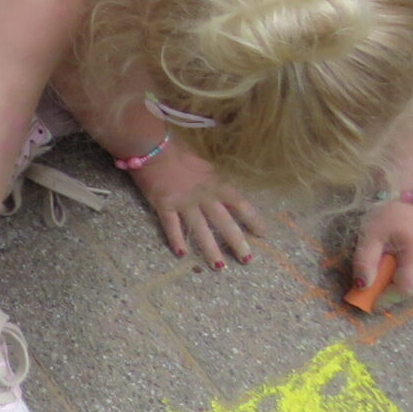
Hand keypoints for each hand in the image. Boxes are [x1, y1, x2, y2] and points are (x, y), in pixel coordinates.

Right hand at [130, 142, 265, 267]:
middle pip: (224, 223)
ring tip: (219, 267)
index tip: (263, 234)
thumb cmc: (176, 146)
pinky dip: (177, 240)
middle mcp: (204, 195)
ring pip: (200, 230)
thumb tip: (222, 183)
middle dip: (237, 243)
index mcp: (216, 181)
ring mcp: (184, 202)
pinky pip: (172, 226)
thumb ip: (213, 174)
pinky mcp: (164, 205)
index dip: (253, 220)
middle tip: (247, 260)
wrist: (150, 144)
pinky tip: (182, 254)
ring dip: (210, 250)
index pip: (241, 204)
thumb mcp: (203, 158)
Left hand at [355, 200, 412, 297]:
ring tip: (384, 274)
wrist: (411, 200)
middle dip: (390, 293)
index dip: (387, 298)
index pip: (405, 288)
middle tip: (372, 288)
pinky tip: (397, 268)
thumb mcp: (370, 235)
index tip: (369, 303)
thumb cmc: (388, 215)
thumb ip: (365, 261)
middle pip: (412, 290)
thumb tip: (362, 286)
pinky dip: (409, 278)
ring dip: (399, 285)